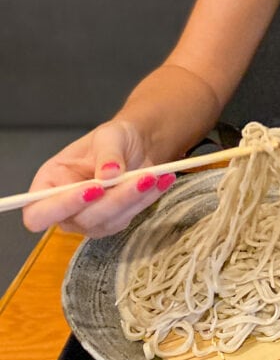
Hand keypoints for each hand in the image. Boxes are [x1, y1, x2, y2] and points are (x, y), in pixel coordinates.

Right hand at [22, 120, 173, 237]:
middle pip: (79, 220)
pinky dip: (145, 200)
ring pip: (107, 222)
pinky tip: (161, 181)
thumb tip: (108, 175)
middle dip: (112, 200)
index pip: (38, 212)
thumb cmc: (113, 138)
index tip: (93, 189)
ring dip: (133, 200)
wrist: (137, 145)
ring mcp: (87, 220)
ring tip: (153, 175)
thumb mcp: (109, 136)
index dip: (61, 207)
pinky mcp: (111, 223)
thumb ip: (107, 154)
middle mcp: (64, 208)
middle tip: (139, 179)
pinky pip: (127, 217)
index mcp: (48, 184)